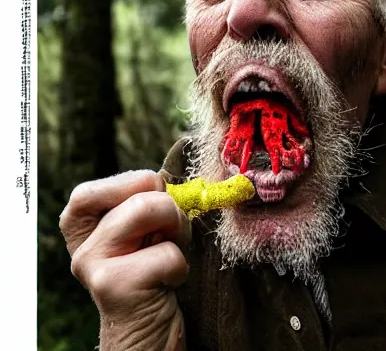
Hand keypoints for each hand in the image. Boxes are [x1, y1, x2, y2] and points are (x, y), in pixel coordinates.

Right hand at [59, 170, 190, 350]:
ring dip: (178, 231)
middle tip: (171, 234)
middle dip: (170, 208)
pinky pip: (166, 253)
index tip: (153, 200)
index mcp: (84, 230)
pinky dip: (180, 266)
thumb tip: (168, 175)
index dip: (132, 183)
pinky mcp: (114, 286)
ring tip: (170, 256)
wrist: (149, 336)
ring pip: (148, 208)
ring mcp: (92, 266)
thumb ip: (144, 205)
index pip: (90, 189)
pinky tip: (168, 284)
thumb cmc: (153, 276)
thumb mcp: (144, 234)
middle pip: (137, 194)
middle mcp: (81, 248)